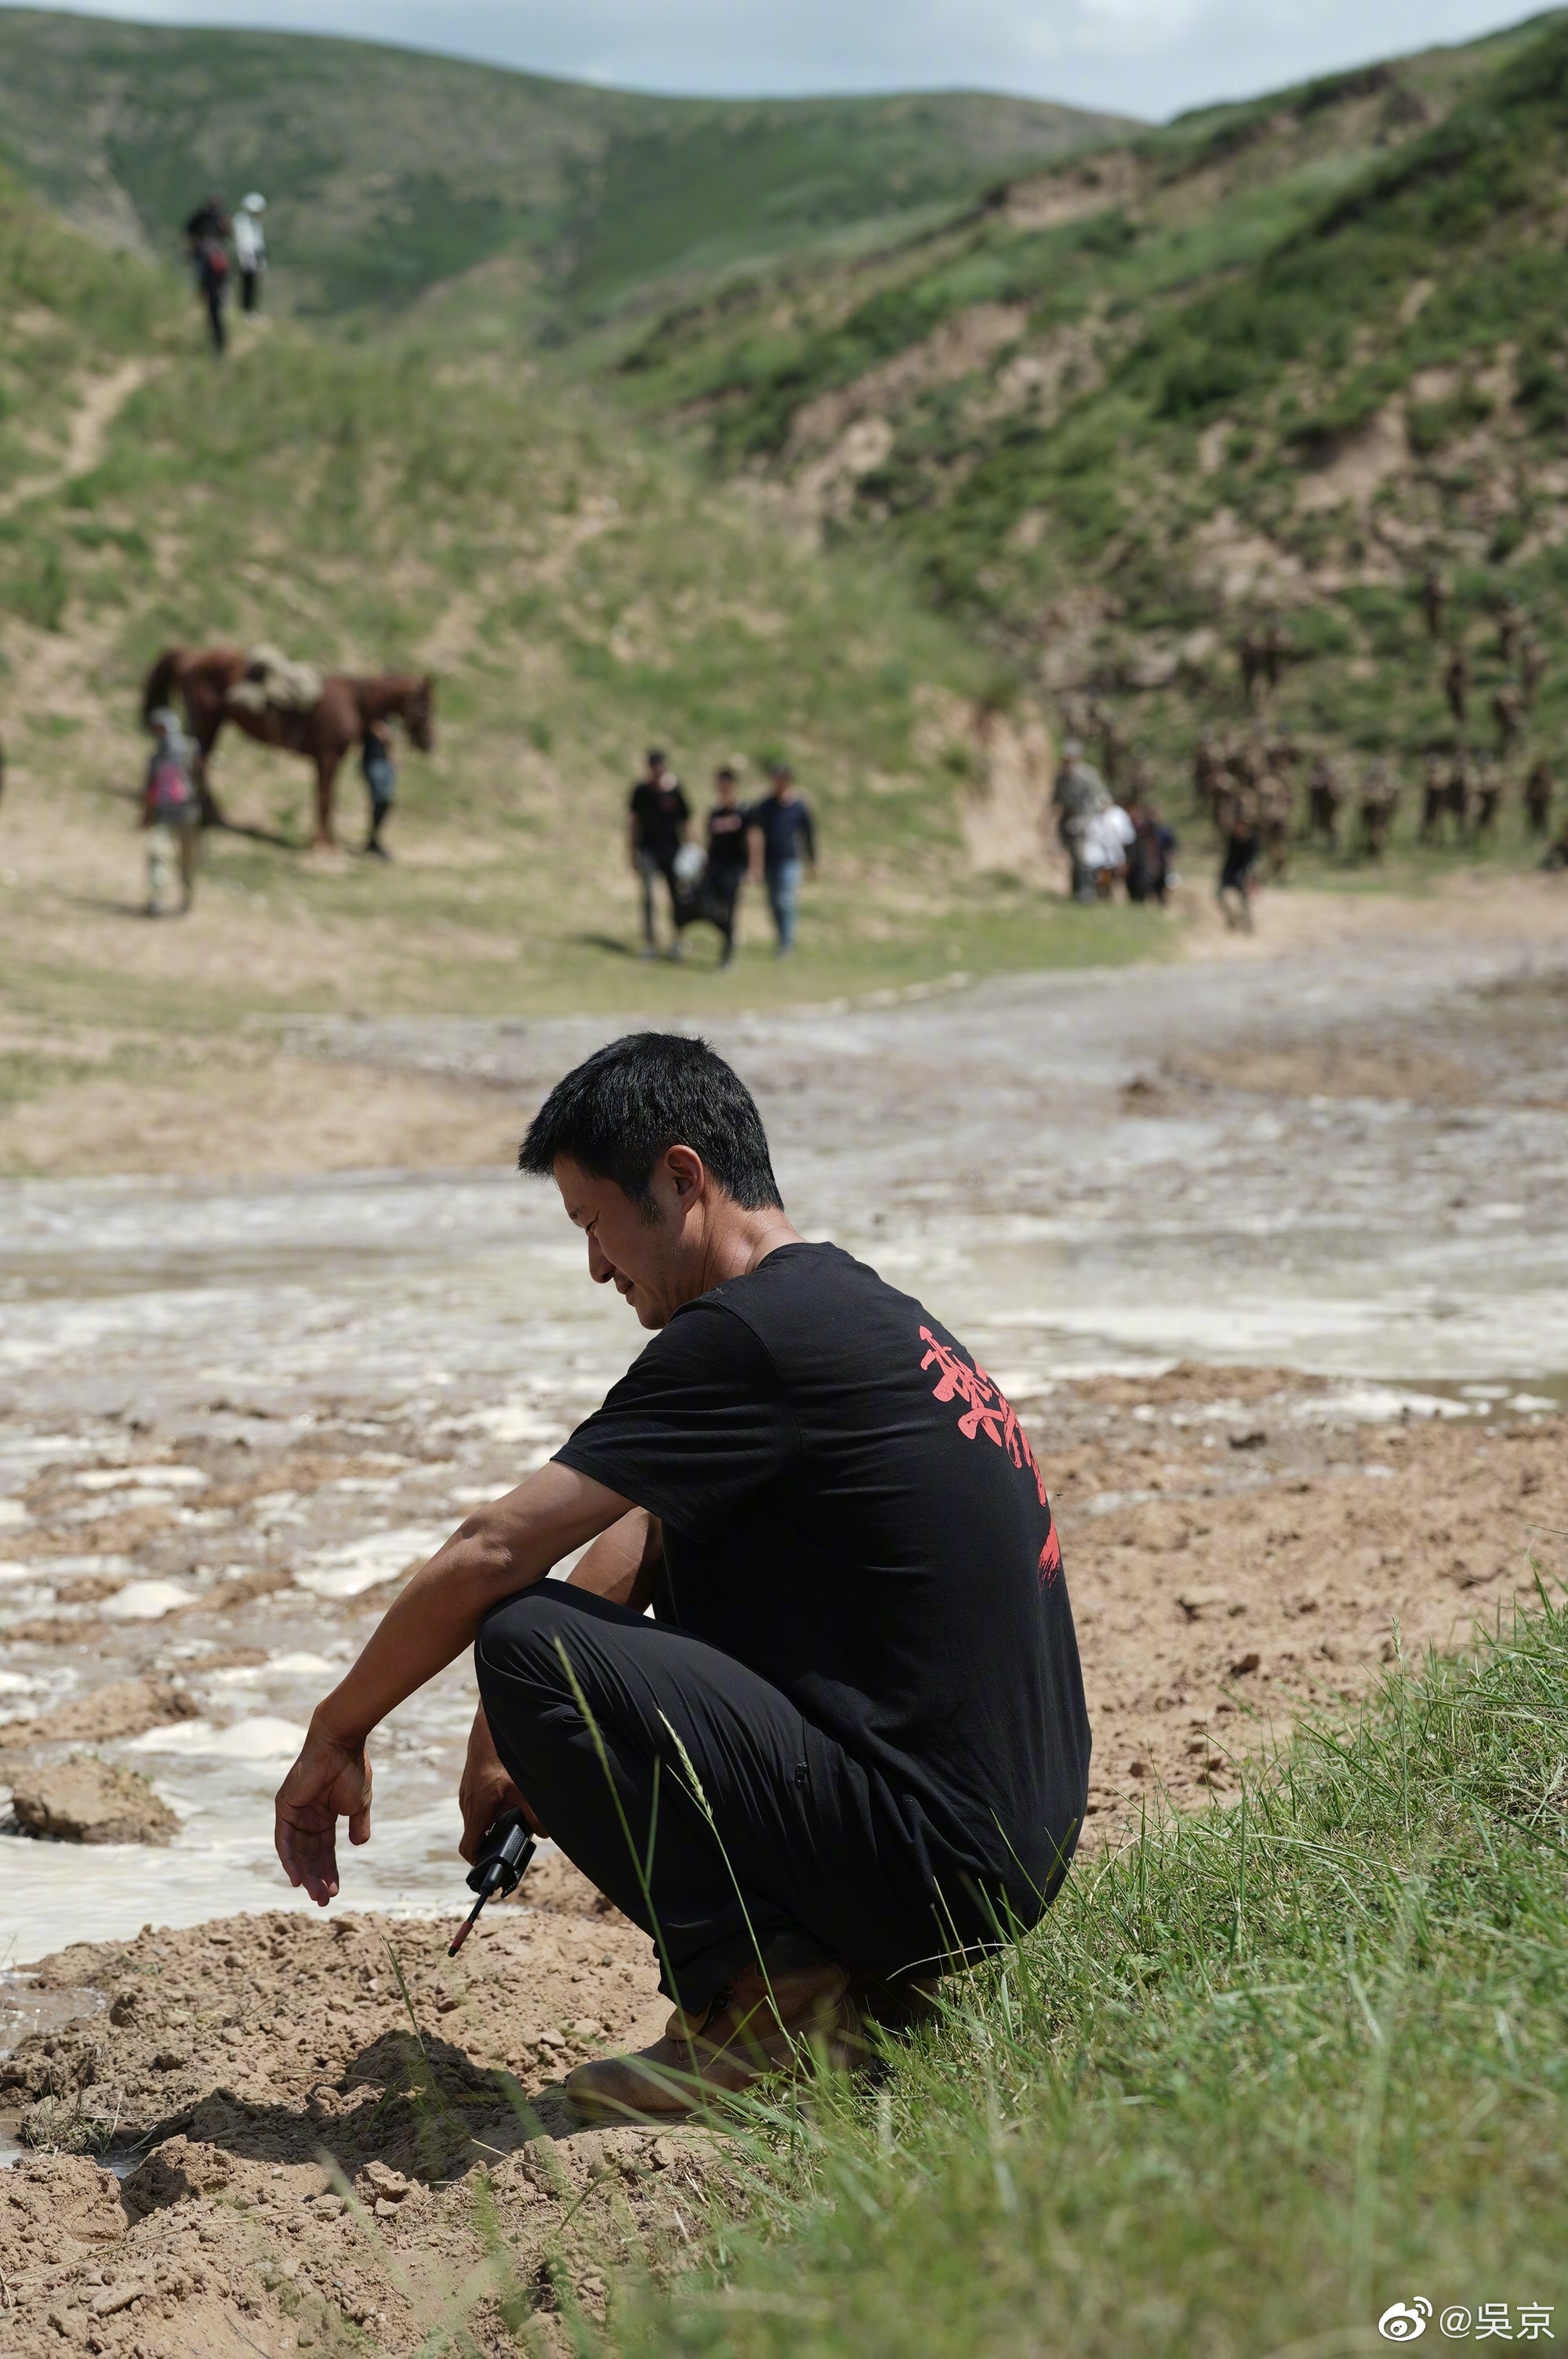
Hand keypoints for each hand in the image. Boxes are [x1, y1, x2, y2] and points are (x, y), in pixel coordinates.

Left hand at [274, 1720, 371, 1905]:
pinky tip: (297, 1879)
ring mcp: (294, 1813)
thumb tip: (358, 1845)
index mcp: (324, 1816)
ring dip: (305, 1875)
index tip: (336, 1892)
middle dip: (317, 1878)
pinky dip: (289, 1860)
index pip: (324, 1851)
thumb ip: (358, 1825)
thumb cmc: (352, 1770)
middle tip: (324, 1901)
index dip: (330, 1871)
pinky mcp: (284, 1808)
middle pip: (309, 1855)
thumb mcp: (359, 1804)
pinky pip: (283, 1840)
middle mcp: (306, 1817)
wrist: (340, 1745)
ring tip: (316, 1896)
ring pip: (297, 1853)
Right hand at [458, 1705, 534, 1861]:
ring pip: (476, 1821)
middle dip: (490, 1844)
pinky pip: (476, 1807)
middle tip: (510, 1846)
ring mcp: (466, 1794)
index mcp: (478, 1809)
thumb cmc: (506, 1756)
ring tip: (511, 1823)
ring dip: (490, 1826)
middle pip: (474, 1837)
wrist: (491, 1727)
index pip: (468, 1849)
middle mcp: (468, 1804)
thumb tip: (544, 1834)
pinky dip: (488, 1812)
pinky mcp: (469, 1785)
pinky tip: (506, 1804)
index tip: (491, 1867)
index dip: (478, 1863)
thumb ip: (536, 1814)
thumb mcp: (525, 1787)